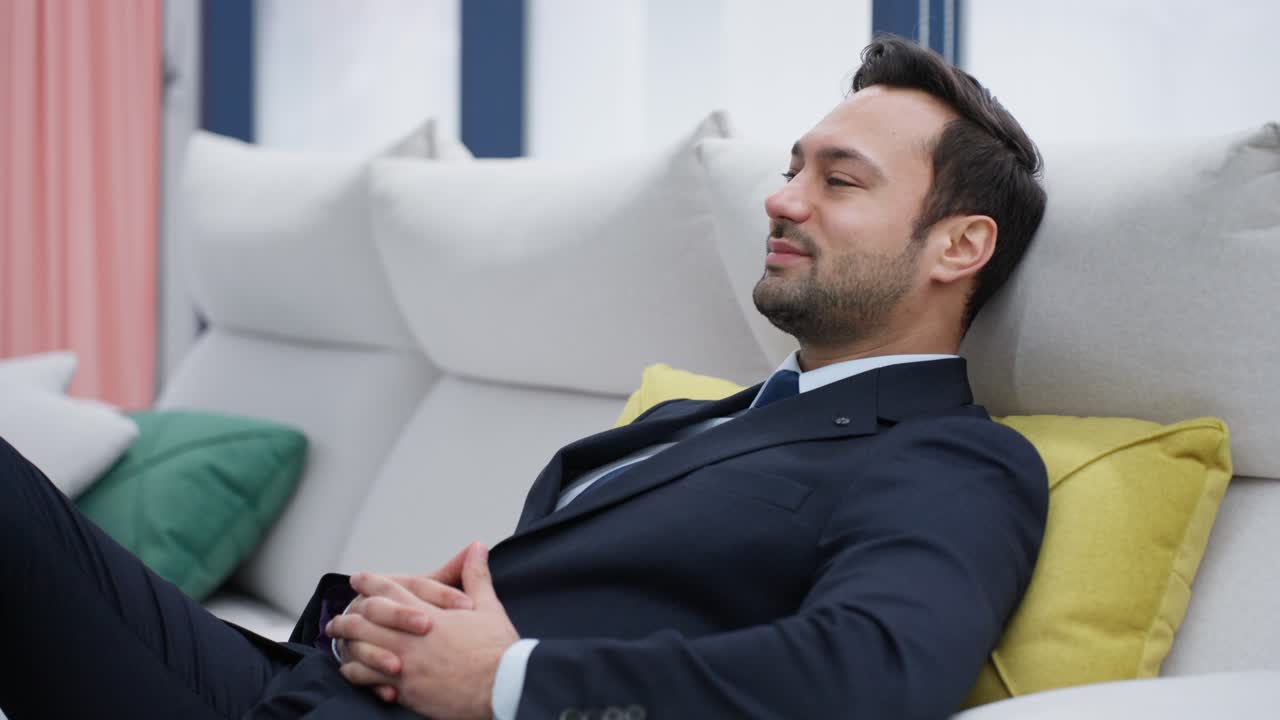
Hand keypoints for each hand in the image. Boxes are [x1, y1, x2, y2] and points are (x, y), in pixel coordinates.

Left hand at [328, 543, 519, 719]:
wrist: (502, 686)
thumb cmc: (497, 649)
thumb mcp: (488, 607)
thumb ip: (476, 576)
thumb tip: (476, 548)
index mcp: (428, 614)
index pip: (390, 591)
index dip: (371, 582)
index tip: (358, 579)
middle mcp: (410, 637)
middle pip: (367, 621)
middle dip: (348, 617)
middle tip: (337, 618)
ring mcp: (405, 664)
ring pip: (362, 650)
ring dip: (346, 644)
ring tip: (338, 643)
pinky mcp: (406, 689)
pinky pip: (370, 679)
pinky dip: (356, 673)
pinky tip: (352, 671)